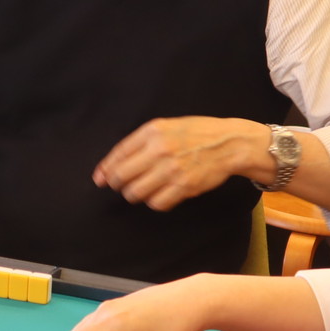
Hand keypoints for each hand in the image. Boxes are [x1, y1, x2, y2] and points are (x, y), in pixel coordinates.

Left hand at [94, 117, 261, 210]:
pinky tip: (160, 194)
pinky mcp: (184, 186)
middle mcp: (160, 150)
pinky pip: (157, 203)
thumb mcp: (166, 126)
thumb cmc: (196, 134)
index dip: (105, 169)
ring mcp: (172, 169)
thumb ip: (140, 142)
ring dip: (135, 194)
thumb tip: (110, 167)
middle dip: (118, 184)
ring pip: (136, 193)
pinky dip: (154, 202)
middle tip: (123, 186)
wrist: (229, 143)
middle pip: (122, 177)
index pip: (118, 154)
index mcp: (152, 132)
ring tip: (144, 189)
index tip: (100, 179)